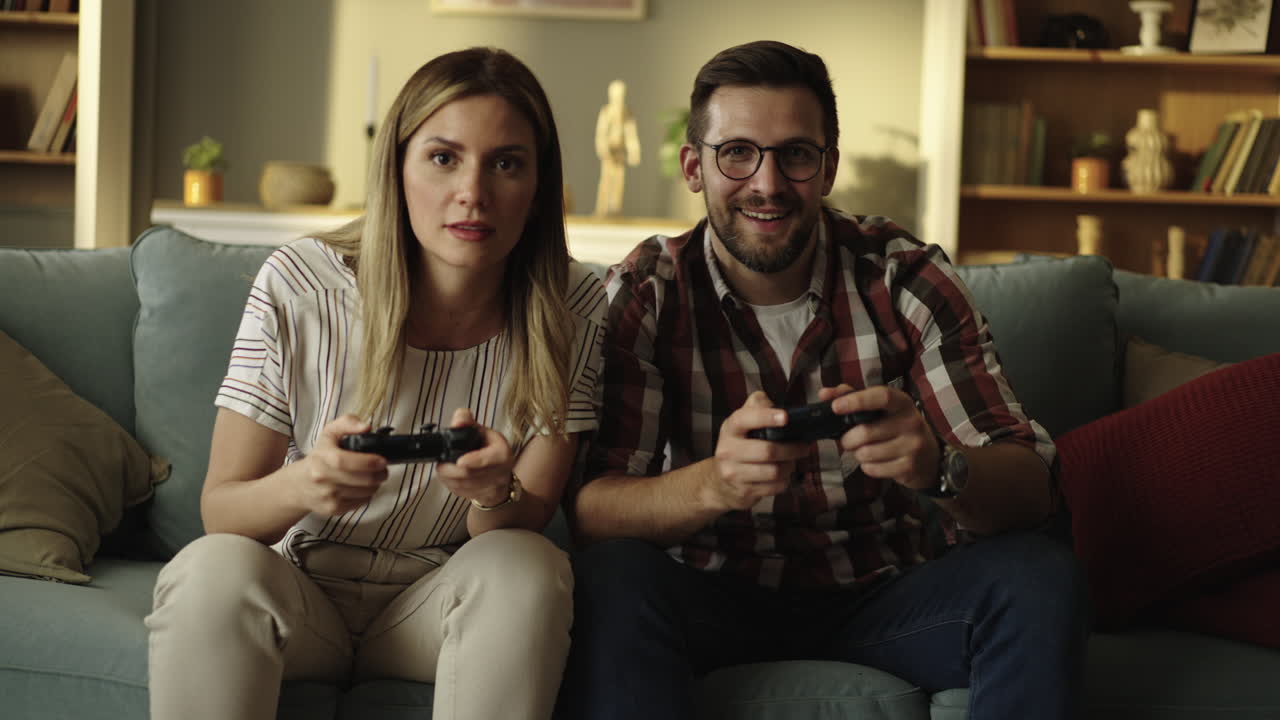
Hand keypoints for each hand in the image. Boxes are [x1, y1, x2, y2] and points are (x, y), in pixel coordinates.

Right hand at [294, 414, 388, 515]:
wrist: (299, 485)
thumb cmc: (320, 457)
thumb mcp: (329, 434)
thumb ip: (348, 423)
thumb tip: (366, 427)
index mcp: (322, 458)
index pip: (345, 462)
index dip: (368, 462)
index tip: (382, 460)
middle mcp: (323, 479)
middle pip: (362, 480)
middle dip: (380, 474)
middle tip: (383, 469)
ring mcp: (328, 496)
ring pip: (365, 492)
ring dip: (375, 484)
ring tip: (373, 477)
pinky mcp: (333, 509)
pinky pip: (360, 502)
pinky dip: (367, 495)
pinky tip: (362, 487)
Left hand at [435, 408, 515, 507]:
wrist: (499, 475)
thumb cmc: (489, 449)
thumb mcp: (482, 431)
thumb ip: (467, 421)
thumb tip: (458, 420)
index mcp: (501, 454)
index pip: (488, 459)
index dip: (474, 461)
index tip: (460, 461)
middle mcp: (499, 473)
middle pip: (468, 474)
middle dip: (450, 469)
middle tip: (441, 462)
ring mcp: (490, 488)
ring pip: (461, 485)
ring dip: (448, 476)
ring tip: (444, 467)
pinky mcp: (479, 497)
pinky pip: (459, 492)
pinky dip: (450, 483)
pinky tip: (449, 476)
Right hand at [705, 391, 810, 511]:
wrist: (718, 483)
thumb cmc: (738, 447)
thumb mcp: (742, 424)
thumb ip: (757, 406)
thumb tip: (773, 403)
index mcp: (730, 429)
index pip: (745, 419)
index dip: (766, 417)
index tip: (785, 417)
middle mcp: (728, 450)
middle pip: (768, 451)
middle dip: (792, 449)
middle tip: (803, 447)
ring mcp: (734, 473)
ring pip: (774, 471)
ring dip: (789, 466)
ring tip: (791, 462)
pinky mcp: (744, 491)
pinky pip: (774, 487)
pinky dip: (784, 481)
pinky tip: (782, 476)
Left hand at [822, 384, 940, 491]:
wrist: (930, 459)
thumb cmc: (897, 428)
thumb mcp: (882, 410)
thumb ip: (852, 397)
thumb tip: (823, 394)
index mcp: (902, 402)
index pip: (881, 397)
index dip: (856, 400)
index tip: (835, 407)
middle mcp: (911, 422)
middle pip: (865, 432)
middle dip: (848, 439)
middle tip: (849, 440)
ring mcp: (913, 446)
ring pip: (866, 453)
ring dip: (858, 454)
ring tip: (866, 451)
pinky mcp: (909, 467)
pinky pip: (873, 469)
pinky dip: (867, 467)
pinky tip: (877, 462)